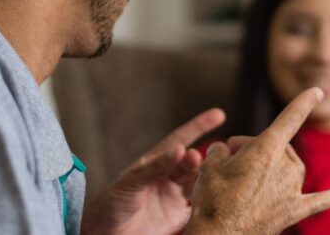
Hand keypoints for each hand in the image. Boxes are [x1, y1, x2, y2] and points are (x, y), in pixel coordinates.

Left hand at [81, 108, 225, 234]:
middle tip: (196, 159)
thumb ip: (155, 167)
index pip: (181, 139)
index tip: (219, 114)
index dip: (199, 125)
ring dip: (207, 178)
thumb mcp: (130, 182)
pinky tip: (217, 195)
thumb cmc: (110, 204)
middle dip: (198, 159)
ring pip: (199, 181)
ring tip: (210, 177)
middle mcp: (168, 176)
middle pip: (191, 162)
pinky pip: (200, 204)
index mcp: (156, 161)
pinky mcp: (179, 215)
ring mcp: (175, 195)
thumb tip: (179, 149)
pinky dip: (209, 199)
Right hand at [186, 88, 329, 234]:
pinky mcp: (294, 211)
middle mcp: (285, 167)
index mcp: (266, 149)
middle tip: (231, 157)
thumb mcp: (210, 164)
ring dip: (274, 167)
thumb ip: (223, 150)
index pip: (290, 118)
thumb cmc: (211, 199)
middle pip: (279, 146)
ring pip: (290, 167)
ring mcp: (292, 190)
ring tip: (245, 177)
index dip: (303, 102)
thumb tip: (228, 152)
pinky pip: (321, 200)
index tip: (316, 91)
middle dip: (257, 147)